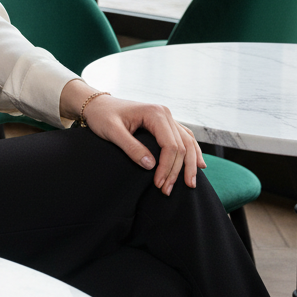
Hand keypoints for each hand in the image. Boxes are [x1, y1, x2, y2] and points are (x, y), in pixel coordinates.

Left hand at [80, 93, 204, 194]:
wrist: (98, 105)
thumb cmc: (102, 116)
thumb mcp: (112, 131)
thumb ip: (131, 147)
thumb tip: (151, 165)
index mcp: (155, 113)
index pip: (170, 145)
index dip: (167, 167)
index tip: (158, 184)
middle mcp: (165, 113)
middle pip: (182, 147)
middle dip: (177, 171)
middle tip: (167, 191)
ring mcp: (167, 118)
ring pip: (188, 143)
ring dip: (189, 165)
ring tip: (189, 184)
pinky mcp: (165, 124)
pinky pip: (185, 139)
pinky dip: (193, 152)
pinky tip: (199, 165)